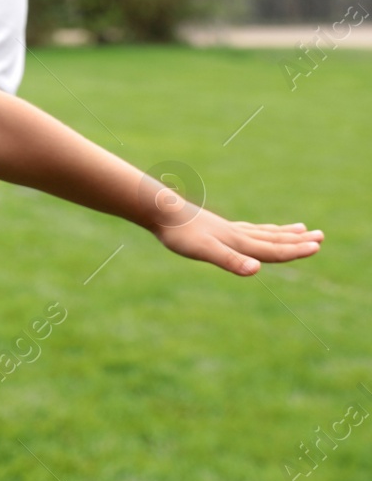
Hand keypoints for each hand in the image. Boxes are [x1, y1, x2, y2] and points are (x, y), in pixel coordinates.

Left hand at [152, 206, 322, 274]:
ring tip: (300, 227)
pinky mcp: (215, 227)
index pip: (273, 249)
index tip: (317, 246)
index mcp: (238, 242)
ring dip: (283, 232)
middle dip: (297, 240)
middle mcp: (237, 234)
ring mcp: (227, 229)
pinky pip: (246, 229)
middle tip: (320, 235)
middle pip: (273, 238)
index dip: (295, 250)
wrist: (160, 211)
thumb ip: (231, 261)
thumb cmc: (180, 234)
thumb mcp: (205, 251)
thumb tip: (257, 269)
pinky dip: (259, 230)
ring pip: (262, 232)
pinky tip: (254, 231)